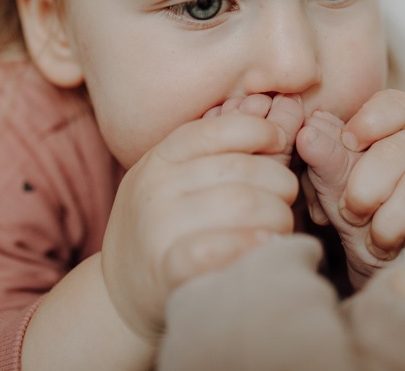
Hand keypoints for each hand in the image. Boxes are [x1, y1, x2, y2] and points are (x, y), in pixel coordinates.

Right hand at [100, 95, 302, 342]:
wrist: (119, 294)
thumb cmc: (164, 227)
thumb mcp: (176, 179)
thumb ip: (219, 151)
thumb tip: (281, 111)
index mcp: (160, 157)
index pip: (220, 129)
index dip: (261, 132)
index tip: (280, 144)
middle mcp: (156, 186)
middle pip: (243, 171)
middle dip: (281, 184)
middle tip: (285, 200)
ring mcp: (158, 227)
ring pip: (243, 205)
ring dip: (278, 217)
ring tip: (279, 227)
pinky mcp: (166, 269)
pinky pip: (217, 249)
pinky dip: (250, 245)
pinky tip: (265, 245)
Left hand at [295, 90, 404, 287]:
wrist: (381, 259)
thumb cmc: (355, 211)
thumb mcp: (333, 185)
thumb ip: (324, 159)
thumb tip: (308, 134)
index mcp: (390, 124)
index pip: (393, 104)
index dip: (372, 120)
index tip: (349, 140)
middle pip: (399, 148)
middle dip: (367, 187)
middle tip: (350, 212)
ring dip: (386, 218)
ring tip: (370, 236)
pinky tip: (391, 243)